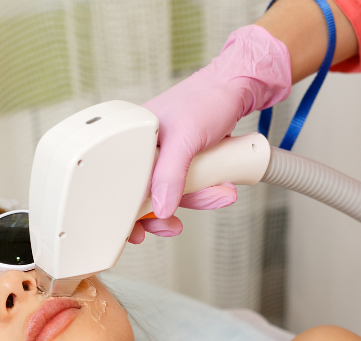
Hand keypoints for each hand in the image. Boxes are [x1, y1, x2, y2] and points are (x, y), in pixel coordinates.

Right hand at [131, 24, 290, 243]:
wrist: (239, 88)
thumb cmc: (206, 99)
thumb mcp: (185, 138)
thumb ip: (170, 175)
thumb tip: (160, 209)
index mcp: (132, 139)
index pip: (122, 183)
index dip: (127, 211)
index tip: (135, 232)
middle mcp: (146, 150)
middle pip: (146, 194)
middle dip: (164, 213)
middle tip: (173, 226)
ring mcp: (167, 156)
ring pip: (172, 193)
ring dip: (197, 199)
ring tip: (219, 194)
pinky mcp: (185, 161)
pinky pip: (190, 186)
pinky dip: (206, 191)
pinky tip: (222, 187)